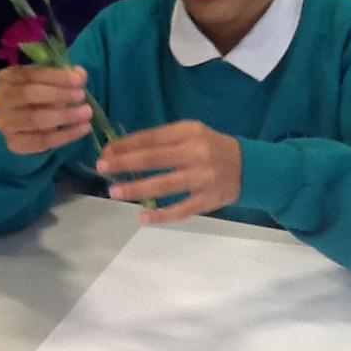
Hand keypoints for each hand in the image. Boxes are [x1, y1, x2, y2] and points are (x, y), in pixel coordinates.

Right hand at [0, 65, 92, 154]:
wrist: (27, 127)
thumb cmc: (41, 98)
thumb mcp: (52, 83)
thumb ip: (66, 78)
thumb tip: (80, 74)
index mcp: (7, 78)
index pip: (28, 74)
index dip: (55, 76)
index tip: (78, 80)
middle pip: (28, 94)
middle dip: (58, 94)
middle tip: (81, 96)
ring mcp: (4, 123)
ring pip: (34, 119)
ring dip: (64, 116)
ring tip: (86, 113)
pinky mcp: (13, 143)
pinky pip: (41, 141)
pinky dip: (65, 135)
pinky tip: (82, 129)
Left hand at [96, 120, 241, 223]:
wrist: (247, 167)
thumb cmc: (210, 148)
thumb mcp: (191, 134)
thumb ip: (162, 141)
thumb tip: (123, 151)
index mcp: (190, 133)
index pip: (152, 138)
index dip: (126, 145)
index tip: (105, 151)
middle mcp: (196, 153)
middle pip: (155, 159)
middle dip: (125, 163)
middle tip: (102, 168)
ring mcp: (202, 178)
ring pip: (165, 185)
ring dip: (137, 189)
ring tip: (115, 192)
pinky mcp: (208, 200)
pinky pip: (181, 210)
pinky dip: (161, 215)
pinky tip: (142, 217)